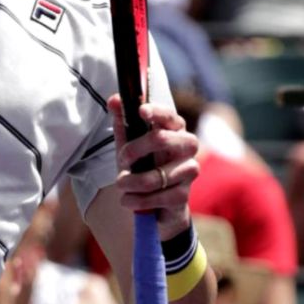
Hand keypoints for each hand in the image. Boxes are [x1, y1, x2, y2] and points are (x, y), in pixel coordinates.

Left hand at [108, 95, 199, 239]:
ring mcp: (189, 170)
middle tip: (120, 160)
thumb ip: (122, 121)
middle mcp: (187, 146)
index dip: (156, 111)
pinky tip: (128, 200)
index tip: (141, 111)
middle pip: (162, 139)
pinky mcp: (184, 194)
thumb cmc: (143, 166)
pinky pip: (158, 197)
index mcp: (174, 129)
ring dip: (131, 182)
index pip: (169, 115)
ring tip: (121, 185)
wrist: (156, 204)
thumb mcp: (128, 143)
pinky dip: (137, 200)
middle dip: (134, 150)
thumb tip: (114, 99)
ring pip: (156, 175)